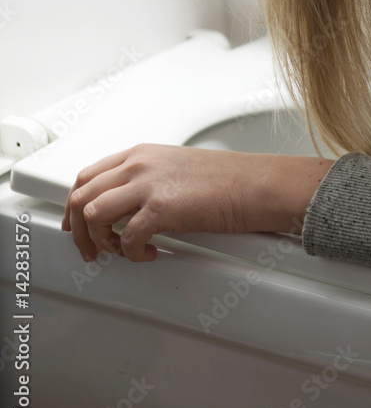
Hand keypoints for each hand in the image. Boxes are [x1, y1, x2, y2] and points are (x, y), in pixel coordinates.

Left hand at [61, 143, 334, 263]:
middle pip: (81, 196)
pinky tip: (150, 253)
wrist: (257, 184)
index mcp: (141, 153)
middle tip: (92, 249)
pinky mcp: (162, 208)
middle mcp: (139, 164)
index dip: (76, 206)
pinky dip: (131, 253)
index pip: (87, 176)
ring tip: (120, 251)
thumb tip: (127, 206)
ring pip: (92, 215)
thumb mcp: (177, 168)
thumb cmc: (228, 179)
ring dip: (100, 242)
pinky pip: (125, 238)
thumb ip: (148, 179)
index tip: (77, 225)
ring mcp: (148, 184)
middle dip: (78, 230)